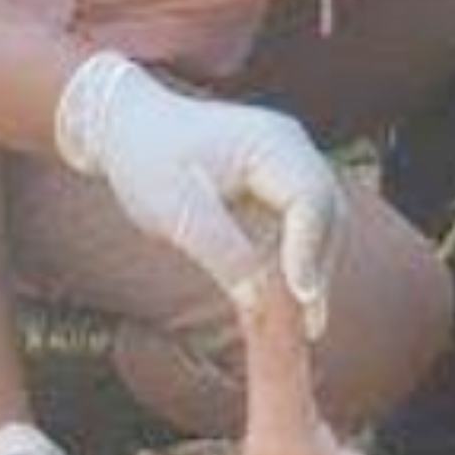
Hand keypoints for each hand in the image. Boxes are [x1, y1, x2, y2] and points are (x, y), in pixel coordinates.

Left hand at [55, 55, 338, 333]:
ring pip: (320, 225)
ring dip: (312, 272)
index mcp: (270, 142)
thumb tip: (259, 302)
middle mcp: (289, 149)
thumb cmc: (147, 159)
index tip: (301, 295)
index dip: (309, 249)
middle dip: (319, 270)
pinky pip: (299, 228)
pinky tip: (287, 306)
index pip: (310, 199)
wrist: (128, 126)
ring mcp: (287, 165)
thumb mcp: (176, 211)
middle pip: (326, 214)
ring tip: (305, 327)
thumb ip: (222, 254)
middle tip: (311, 326)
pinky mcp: (276, 186)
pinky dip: (294, 264)